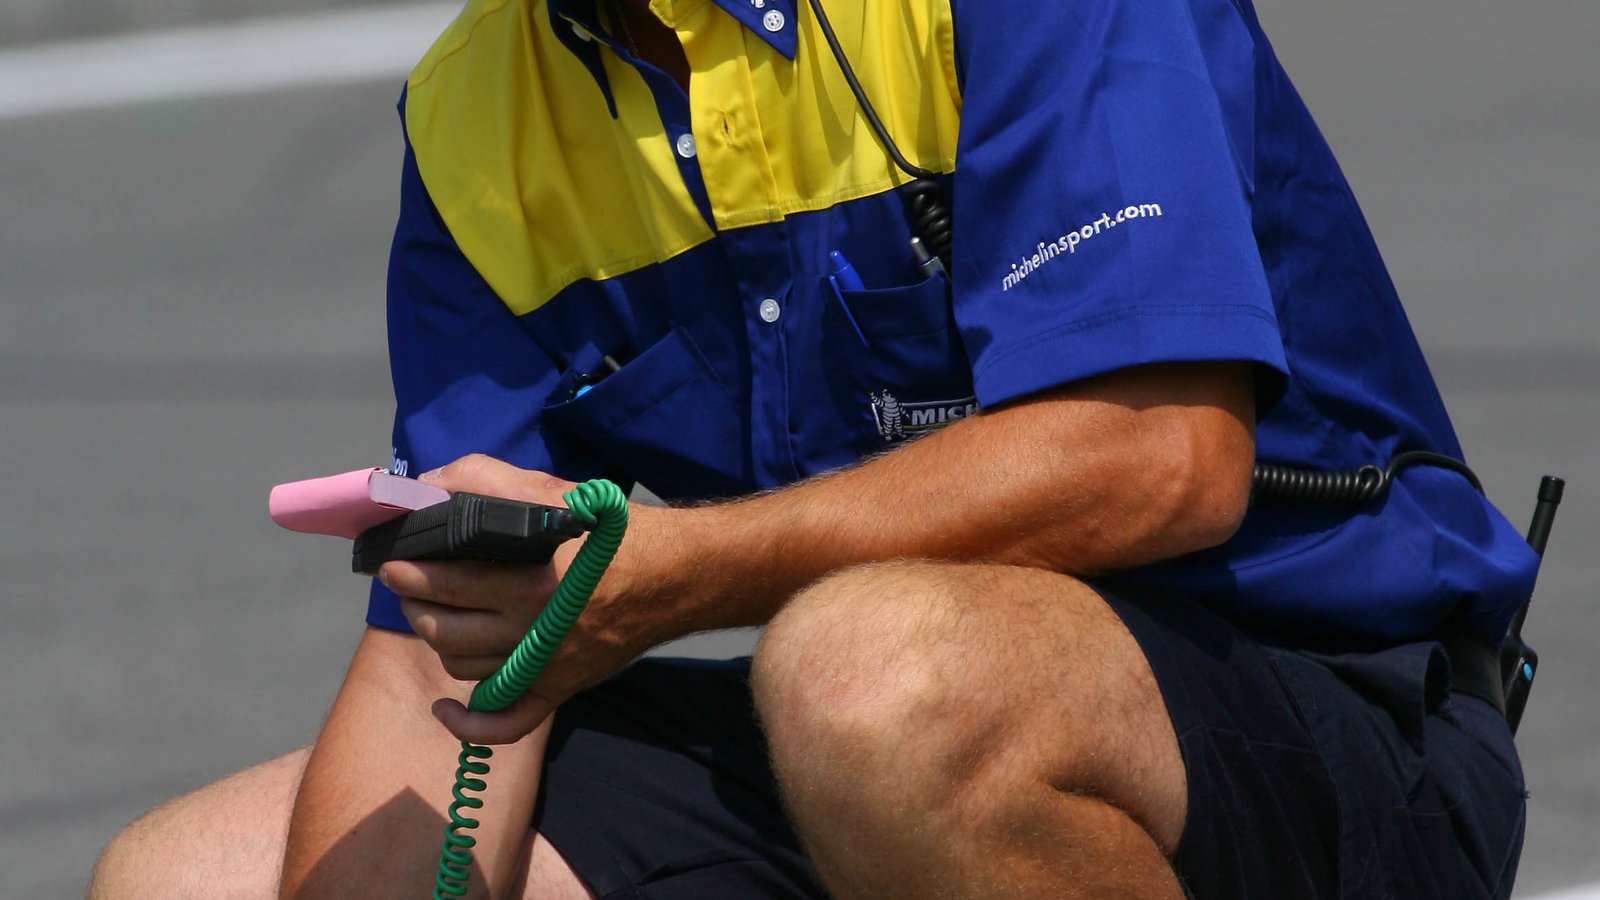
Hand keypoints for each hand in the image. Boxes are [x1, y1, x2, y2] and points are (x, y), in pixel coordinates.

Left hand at [378, 454, 668, 744]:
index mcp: (529, 582)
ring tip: (433, 616)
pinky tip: (445, 709)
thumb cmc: (613, 531)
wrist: (677, 576)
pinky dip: (469, 725)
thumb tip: (427, 487)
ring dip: (439, 643)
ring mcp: (545, 668)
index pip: (446, 584)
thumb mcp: (551, 490)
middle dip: (414, 605)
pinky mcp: (559, 689)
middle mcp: (533, 632)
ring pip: (465, 670)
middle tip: (406, 584)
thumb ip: (484, 481)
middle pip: (445, 631)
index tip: (393, 560)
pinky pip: (506, 723)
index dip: (408, 572)